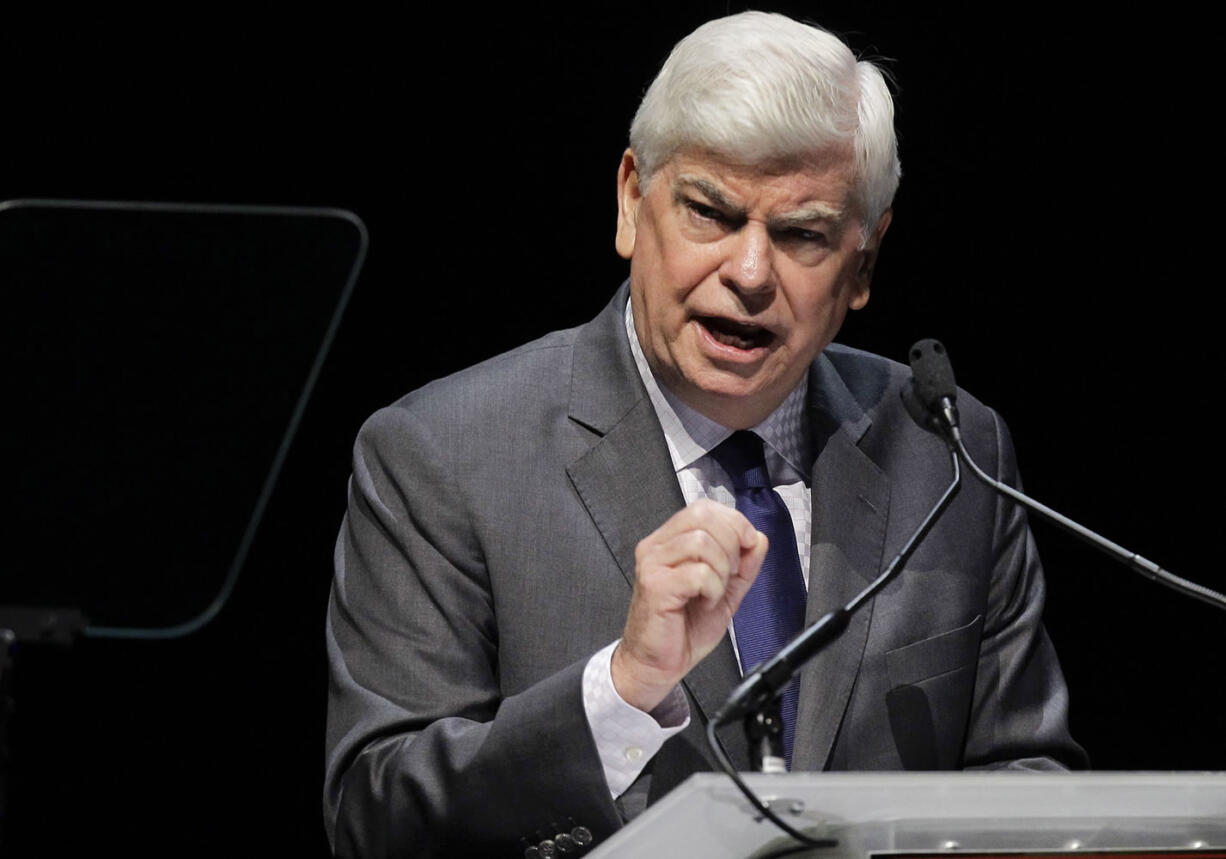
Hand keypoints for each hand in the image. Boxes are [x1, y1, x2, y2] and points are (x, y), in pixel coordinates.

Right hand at [611, 499, 767, 711]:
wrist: (655, 664)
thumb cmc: (682, 629)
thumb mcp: (725, 592)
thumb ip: (743, 566)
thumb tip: (759, 539)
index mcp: (670, 542)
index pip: (704, 509)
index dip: (734, 522)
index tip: (747, 545)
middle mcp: (656, 547)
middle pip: (704, 519)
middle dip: (731, 545)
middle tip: (729, 574)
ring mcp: (652, 565)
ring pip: (702, 543)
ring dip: (722, 570)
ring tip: (714, 592)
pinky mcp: (655, 586)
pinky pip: (698, 573)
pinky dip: (713, 589)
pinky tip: (705, 603)